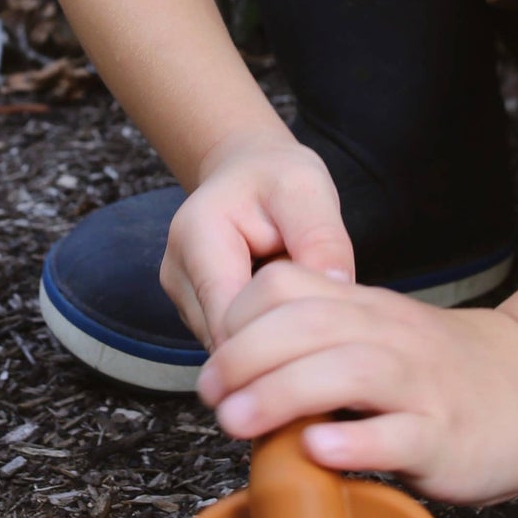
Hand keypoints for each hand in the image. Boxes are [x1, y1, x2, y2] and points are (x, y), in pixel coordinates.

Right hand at [160, 130, 354, 353]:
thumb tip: (338, 293)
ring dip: (271, 341)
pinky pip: (230, 341)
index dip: (279, 340)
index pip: (230, 318)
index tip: (327, 343)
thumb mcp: (308, 190)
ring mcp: (182, 298)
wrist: (246, 169)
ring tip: (306, 311)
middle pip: (227, 340)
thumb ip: (322, 239)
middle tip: (328, 324)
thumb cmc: (276, 177)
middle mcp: (178, 274)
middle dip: (279, 342)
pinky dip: (263, 337)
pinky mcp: (194, 312)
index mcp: (198, 238)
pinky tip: (288, 314)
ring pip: (229, 347)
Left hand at [195, 260, 517, 504]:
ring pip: (347, 372)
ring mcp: (421, 387)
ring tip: (238, 422)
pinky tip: (315, 449)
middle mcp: (391, 338)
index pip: (287, 287)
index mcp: (365, 309)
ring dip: (281, 395)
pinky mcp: (446, 438)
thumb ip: (317, 341)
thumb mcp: (378, 335)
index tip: (213, 359)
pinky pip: (397, 435)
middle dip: (244, 357)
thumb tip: (237, 372)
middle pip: (307, 325)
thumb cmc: (440, 372)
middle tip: (211, 396)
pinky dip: (352, 441)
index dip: (238, 317)